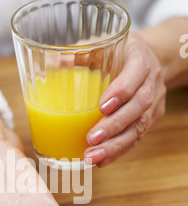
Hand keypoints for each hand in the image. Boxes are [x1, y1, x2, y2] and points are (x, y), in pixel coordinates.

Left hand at [84, 32, 166, 166]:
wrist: (151, 59)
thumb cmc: (119, 52)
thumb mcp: (102, 44)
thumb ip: (80, 53)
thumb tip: (51, 65)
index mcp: (140, 58)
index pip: (136, 74)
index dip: (122, 91)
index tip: (102, 106)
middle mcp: (151, 82)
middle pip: (139, 107)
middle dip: (114, 126)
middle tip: (92, 139)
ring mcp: (155, 103)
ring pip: (140, 127)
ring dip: (115, 146)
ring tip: (93, 157)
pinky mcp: (152, 119)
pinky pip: (137, 138)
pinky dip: (118, 151)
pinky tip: (102, 161)